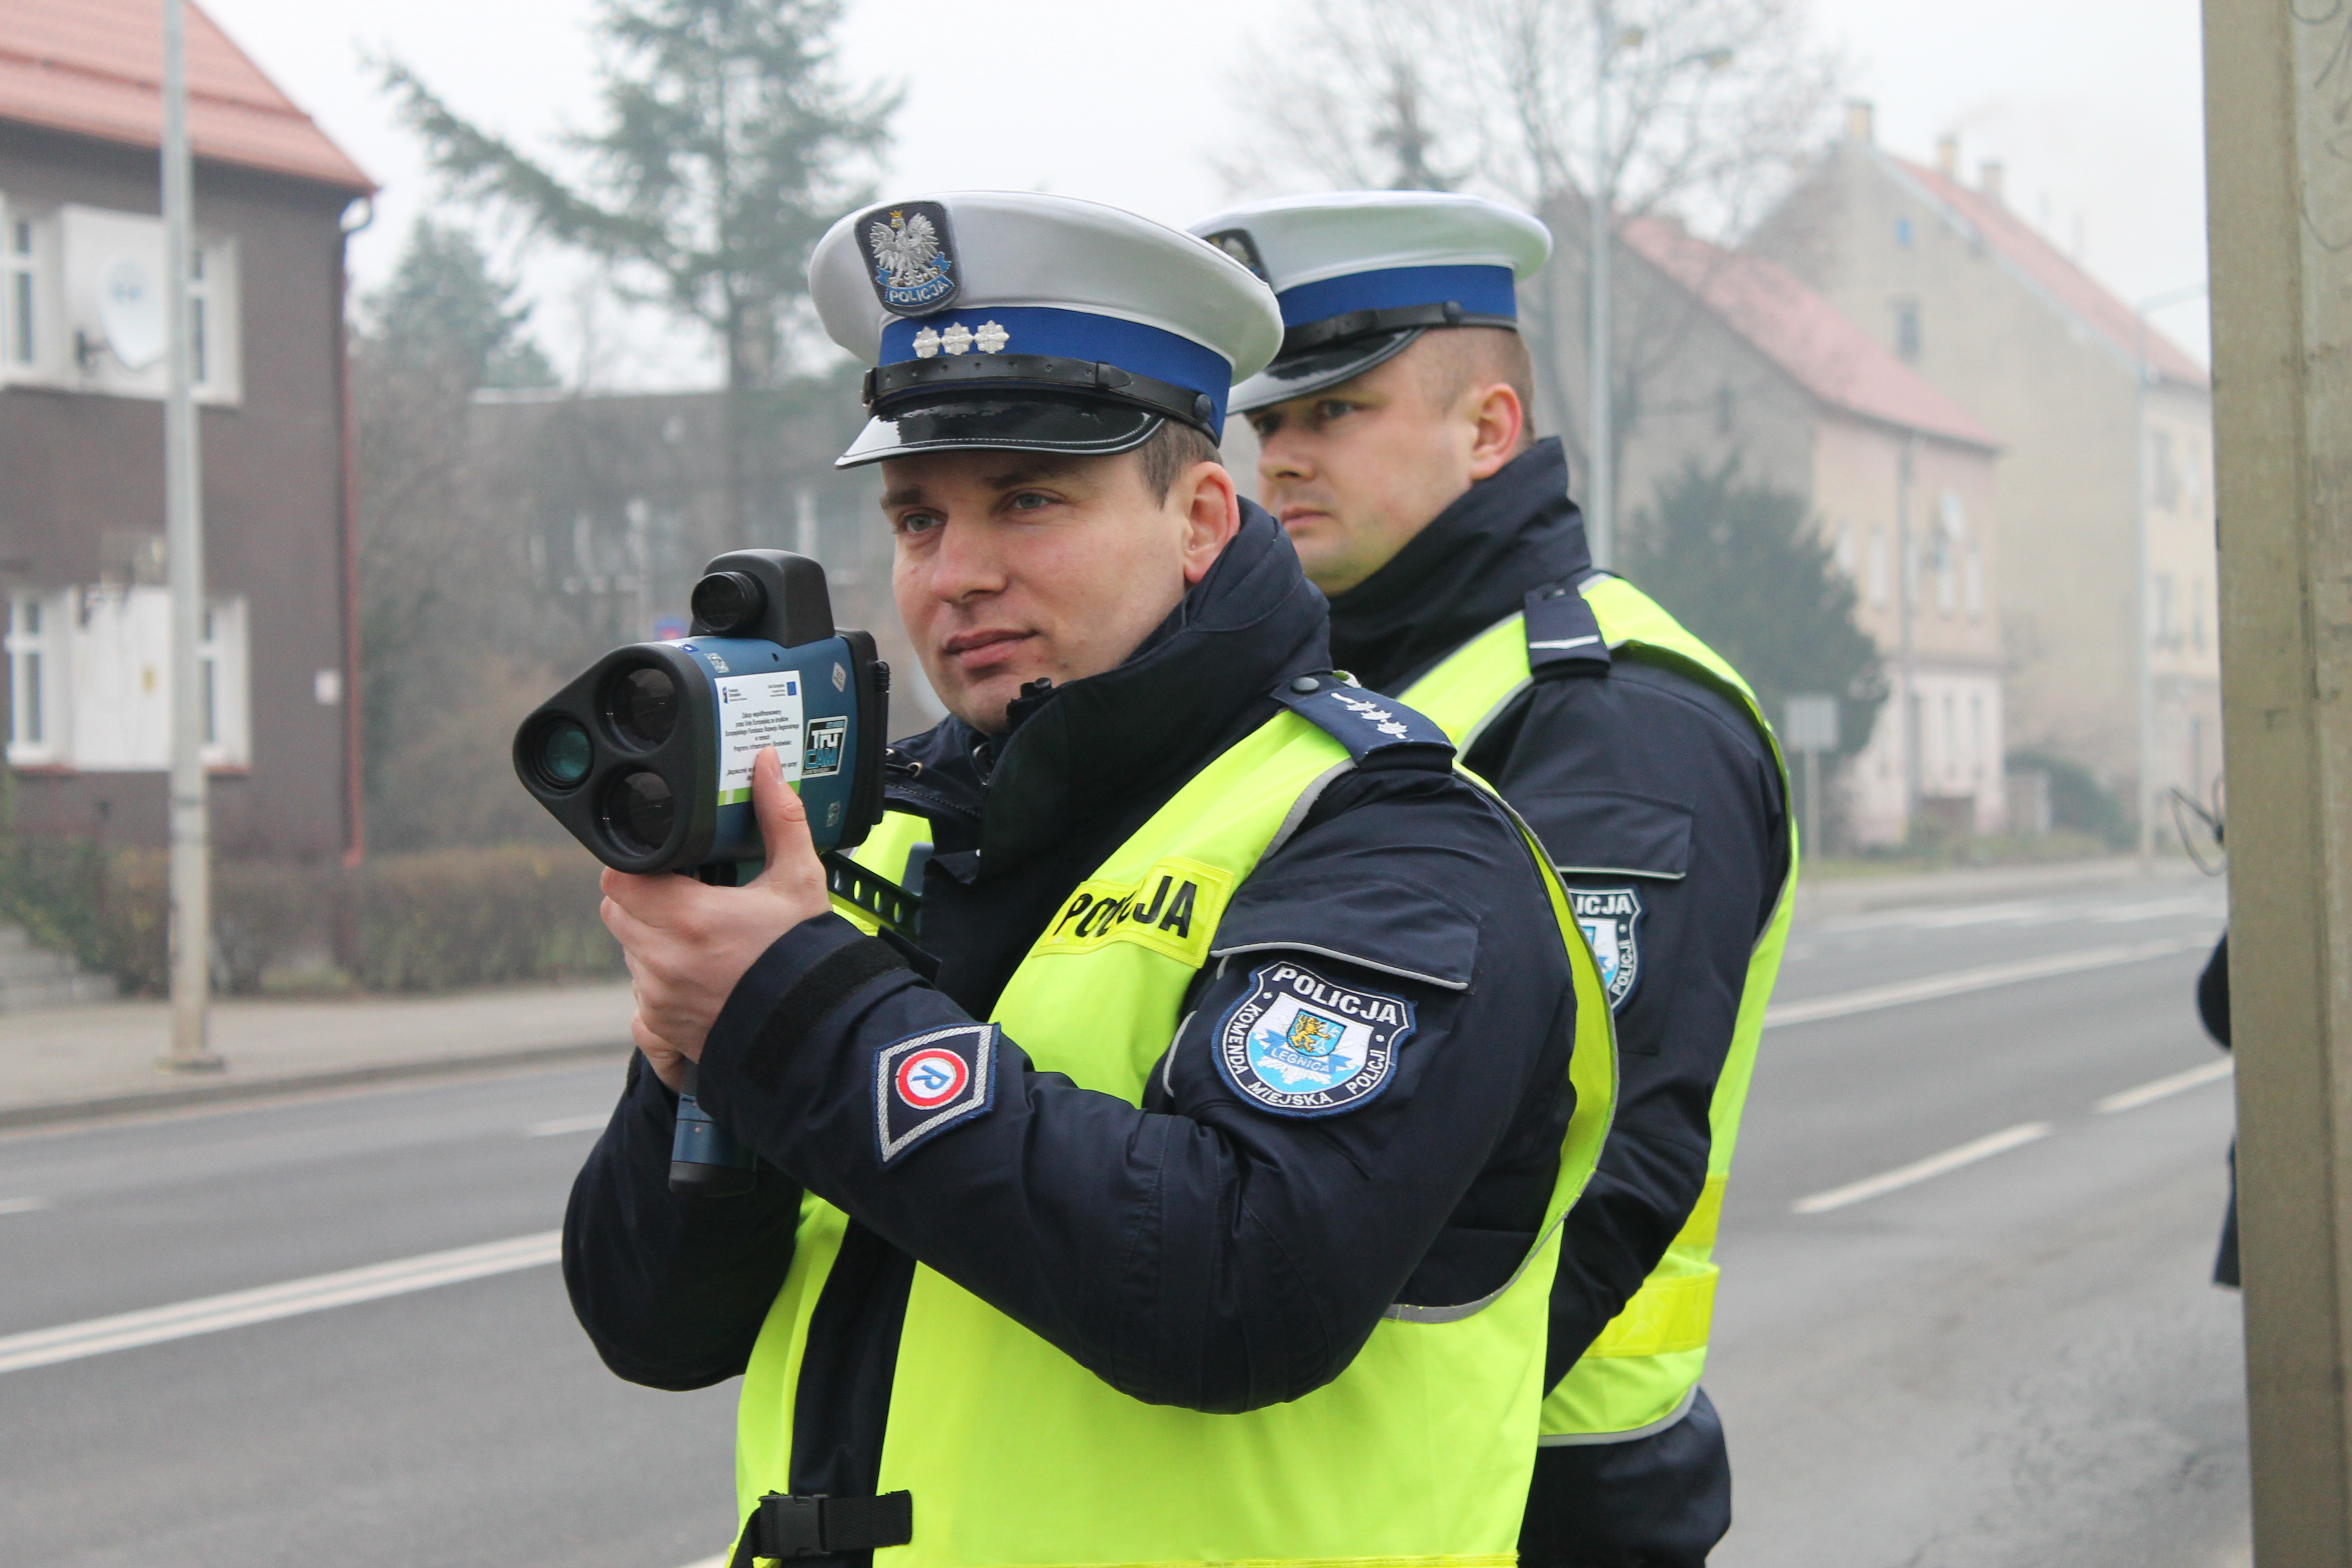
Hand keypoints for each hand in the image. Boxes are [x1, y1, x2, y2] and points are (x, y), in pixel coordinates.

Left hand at [600, 746, 830, 1063]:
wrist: (817, 1030)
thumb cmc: (806, 958)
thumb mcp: (799, 881)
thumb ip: (780, 819)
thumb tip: (767, 767)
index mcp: (689, 919)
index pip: (618, 879)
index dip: (634, 866)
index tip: (662, 864)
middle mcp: (663, 961)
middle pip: (617, 912)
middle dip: (642, 898)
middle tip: (682, 894)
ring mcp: (657, 998)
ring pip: (628, 951)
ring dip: (650, 939)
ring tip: (697, 936)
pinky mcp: (661, 1026)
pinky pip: (638, 994)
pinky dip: (659, 981)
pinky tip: (699, 974)